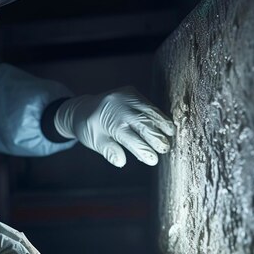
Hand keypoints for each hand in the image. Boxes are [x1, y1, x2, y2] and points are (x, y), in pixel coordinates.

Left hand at [54, 86, 175, 166]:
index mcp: (108, 121)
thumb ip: (109, 151)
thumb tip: (121, 162)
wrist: (82, 108)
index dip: (144, 149)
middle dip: (157, 137)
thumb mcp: (95, 142)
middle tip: (166, 149)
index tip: (154, 160)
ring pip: (149, 111)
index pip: (130, 138)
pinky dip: (158, 115)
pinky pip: (148, 104)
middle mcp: (118, 106)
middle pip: (143, 123)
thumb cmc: (89, 128)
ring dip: (162, 124)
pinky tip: (165, 125)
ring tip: (172, 136)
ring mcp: (125, 96)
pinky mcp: (131, 91)